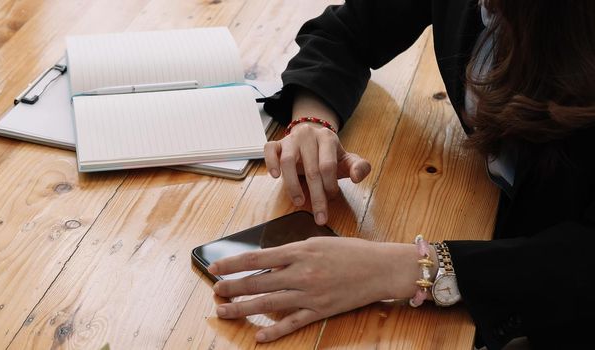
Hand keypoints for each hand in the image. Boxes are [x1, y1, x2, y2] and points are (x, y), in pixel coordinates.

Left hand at [208, 237, 421, 342]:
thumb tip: (266, 260)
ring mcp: (310, 294)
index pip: (256, 258)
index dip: (232, 263)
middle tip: (215, 291)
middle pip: (257, 282)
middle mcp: (301, 273)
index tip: (214, 267)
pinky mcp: (320, 311)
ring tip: (223, 311)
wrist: (380, 268)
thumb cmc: (350, 252)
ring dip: (243, 308)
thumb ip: (291, 252)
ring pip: (268, 303)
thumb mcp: (317, 242)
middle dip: (232, 287)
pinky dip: (274, 329)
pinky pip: (292, 322)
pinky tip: (258, 335)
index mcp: (299, 251)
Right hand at [264, 124, 370, 225]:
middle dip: (316, 196)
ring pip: (288, 161)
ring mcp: (291, 139)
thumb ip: (360, 167)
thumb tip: (357, 177)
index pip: (328, 165)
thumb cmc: (329, 155)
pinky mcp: (277, 143)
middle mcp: (308, 135)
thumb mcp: (348, 160)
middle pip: (311, 169)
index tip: (332, 199)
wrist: (313, 138)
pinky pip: (269, 150)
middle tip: (320, 217)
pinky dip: (270, 163)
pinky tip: (276, 177)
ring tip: (299, 202)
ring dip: (293, 185)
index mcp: (327, 138)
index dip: (330, 185)